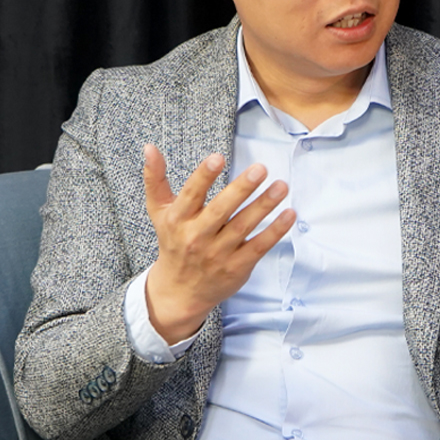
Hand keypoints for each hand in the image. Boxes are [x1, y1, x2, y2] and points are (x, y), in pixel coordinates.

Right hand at [141, 144, 295, 342]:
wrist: (179, 291)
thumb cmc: (173, 242)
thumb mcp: (159, 212)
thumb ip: (156, 179)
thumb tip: (149, 147)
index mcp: (178, 219)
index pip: (191, 194)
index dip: (204, 176)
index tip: (218, 157)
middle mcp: (197, 236)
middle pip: (221, 210)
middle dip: (241, 189)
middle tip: (260, 168)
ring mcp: (218, 253)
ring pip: (243, 226)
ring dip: (264, 205)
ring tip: (281, 186)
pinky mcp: (237, 266)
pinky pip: (259, 246)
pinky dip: (275, 231)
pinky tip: (289, 214)